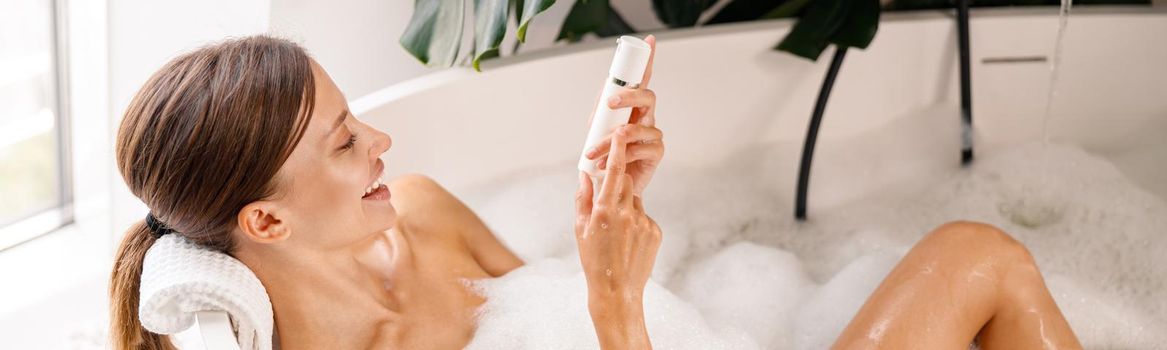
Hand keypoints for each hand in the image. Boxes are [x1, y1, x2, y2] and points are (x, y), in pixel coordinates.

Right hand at [575, 133, 660, 349]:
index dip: (617, 150)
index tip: (619, 133)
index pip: (614, 172)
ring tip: (617, 233)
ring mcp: (643, 222)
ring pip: (635, 201)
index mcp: (605, 211)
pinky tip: (628, 243)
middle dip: (617, 185)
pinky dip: (636, 223)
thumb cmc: (594, 260)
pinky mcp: (655, 231)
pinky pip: (644, 217)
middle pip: (626, 182)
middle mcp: (626, 213)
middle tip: (608, 205)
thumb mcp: (580, 229)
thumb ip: (583, 198)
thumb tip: (584, 174)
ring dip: (626, 207)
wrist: (616, 290)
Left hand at [583, 35, 662, 196]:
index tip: (649, 41)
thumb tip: (604, 94)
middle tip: (610, 103)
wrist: (612, 187)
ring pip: (639, 126)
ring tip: (594, 152)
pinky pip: (640, 148)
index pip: (642, 79)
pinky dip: (621, 155)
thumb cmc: (606, 155)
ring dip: (612, 139)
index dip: (648, 60)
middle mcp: (647, 117)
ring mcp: (653, 134)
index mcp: (634, 107)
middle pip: (648, 96)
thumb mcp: (597, 129)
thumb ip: (600, 111)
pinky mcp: (656, 153)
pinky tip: (607, 164)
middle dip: (629, 96)